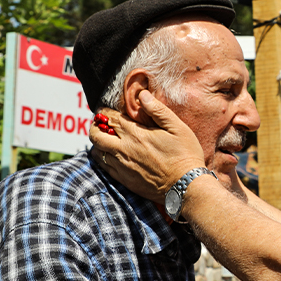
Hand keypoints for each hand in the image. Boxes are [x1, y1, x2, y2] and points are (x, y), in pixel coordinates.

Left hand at [89, 91, 204, 202]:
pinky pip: (104, 167)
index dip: (105, 113)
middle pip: (96, 136)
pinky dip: (103, 159)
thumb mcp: (177, 128)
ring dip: (98, 144)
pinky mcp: (124, 180)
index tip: (107, 111)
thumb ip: (158, 110)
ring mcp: (122, 166)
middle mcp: (124, 150)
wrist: (185, 186)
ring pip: (97, 152)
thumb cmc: (185, 155)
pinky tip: (111, 156)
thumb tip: (142, 95)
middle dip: (95, 127)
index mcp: (136, 134)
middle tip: (100, 125)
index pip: (110, 119)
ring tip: (106, 140)